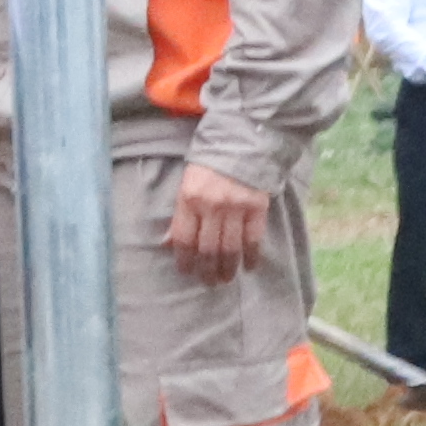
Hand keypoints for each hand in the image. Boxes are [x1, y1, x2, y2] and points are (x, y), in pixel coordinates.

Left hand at [165, 161, 272, 277]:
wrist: (242, 143)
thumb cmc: (209, 165)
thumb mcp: (187, 184)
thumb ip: (180, 214)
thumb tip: (167, 243)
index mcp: (189, 199)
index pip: (183, 238)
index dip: (184, 260)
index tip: (186, 272)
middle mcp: (211, 206)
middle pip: (207, 248)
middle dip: (207, 270)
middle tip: (208, 282)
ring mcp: (236, 208)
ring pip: (230, 248)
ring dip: (227, 268)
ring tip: (225, 279)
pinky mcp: (257, 208)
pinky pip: (254, 239)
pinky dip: (251, 257)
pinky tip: (248, 267)